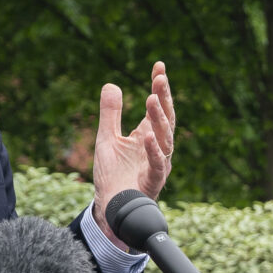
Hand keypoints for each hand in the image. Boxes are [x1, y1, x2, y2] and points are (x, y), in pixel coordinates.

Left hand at [94, 61, 175, 244]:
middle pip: (166, 119)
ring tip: (151, 99)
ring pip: (166, 139)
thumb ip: (110, 113)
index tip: (159, 66)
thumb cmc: (112, 175)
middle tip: (159, 78)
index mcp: (148, 135)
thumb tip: (111, 85)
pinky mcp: (153, 182)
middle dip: (164, 98)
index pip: (158, 107)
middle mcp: (157, 147)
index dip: (160, 87)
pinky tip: (148, 137)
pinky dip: (155, 152)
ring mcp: (158, 164)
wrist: (111, 207)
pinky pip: (158, 165)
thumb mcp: (106, 138)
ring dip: (159, 119)